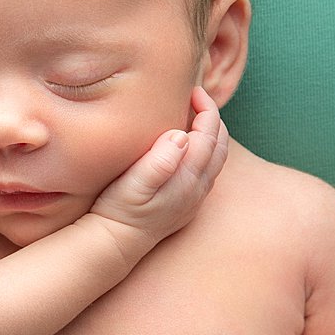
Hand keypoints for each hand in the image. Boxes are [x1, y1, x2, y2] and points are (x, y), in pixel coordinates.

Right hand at [88, 88, 226, 243]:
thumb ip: (160, 161)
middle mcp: (197, 188)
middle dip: (213, 118)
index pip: (209, 134)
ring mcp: (194, 199)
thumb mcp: (133, 185)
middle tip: (195, 97)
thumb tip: (182, 136)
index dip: (206, 108)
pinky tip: (188, 148)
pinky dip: (205, 152)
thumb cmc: (119, 210)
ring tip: (194, 116)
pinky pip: (207, 172)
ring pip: (216, 160)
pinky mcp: (187, 206)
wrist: (114, 244)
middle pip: (219, 145)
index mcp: (188, 177)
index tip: (193, 90)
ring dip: (211, 135)